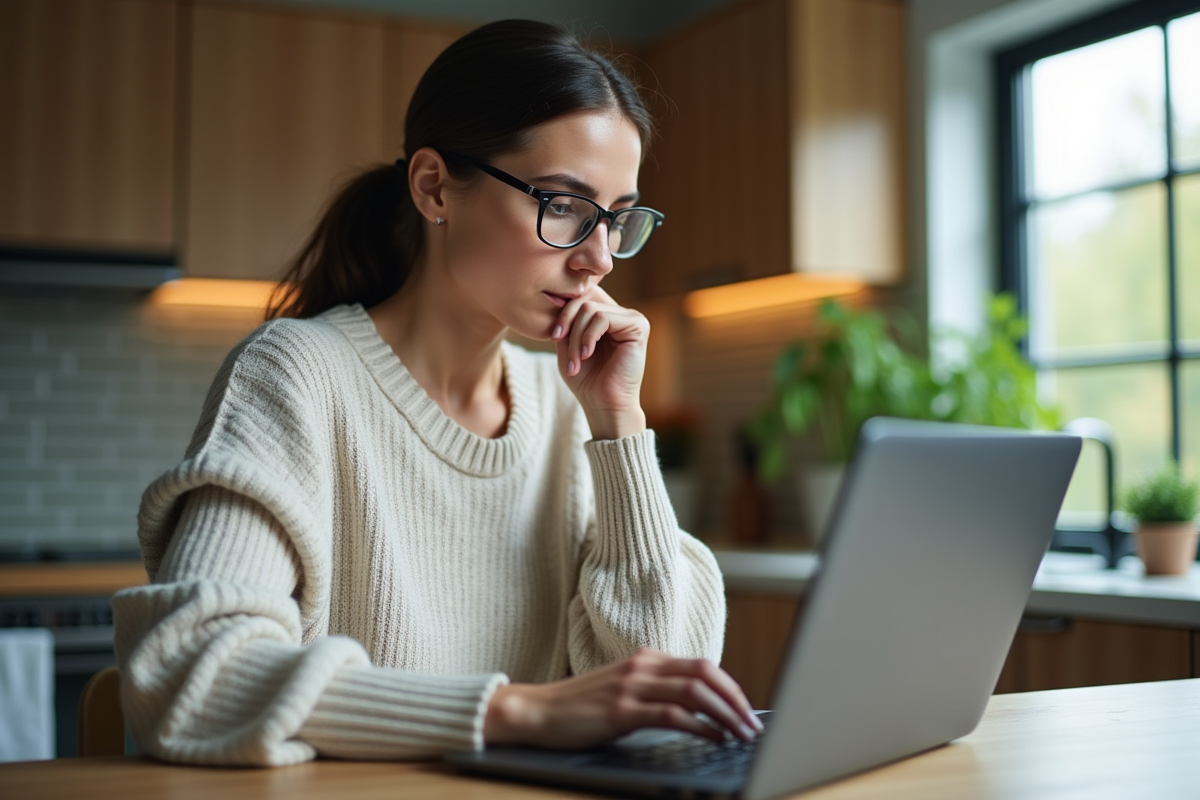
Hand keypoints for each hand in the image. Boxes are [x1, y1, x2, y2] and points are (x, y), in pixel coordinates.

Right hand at [483, 648, 762, 749]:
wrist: (537, 711)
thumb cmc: (581, 706)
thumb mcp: (623, 688)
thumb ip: (655, 689)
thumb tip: (696, 708)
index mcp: (646, 658)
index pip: (702, 664)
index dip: (731, 687)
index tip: (746, 709)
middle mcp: (642, 665)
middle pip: (705, 673)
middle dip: (736, 699)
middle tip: (753, 724)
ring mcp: (632, 686)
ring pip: (694, 691)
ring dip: (725, 714)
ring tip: (741, 734)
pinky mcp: (621, 710)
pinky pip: (672, 714)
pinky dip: (700, 726)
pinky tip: (713, 738)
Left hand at [550, 284, 648, 439]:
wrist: (604, 405)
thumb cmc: (586, 380)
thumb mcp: (567, 345)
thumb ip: (565, 321)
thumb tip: (558, 297)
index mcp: (606, 316)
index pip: (582, 295)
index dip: (563, 312)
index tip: (554, 337)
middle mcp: (621, 313)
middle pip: (584, 299)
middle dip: (568, 326)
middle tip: (561, 349)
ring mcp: (632, 318)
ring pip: (590, 309)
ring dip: (576, 337)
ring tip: (575, 361)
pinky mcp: (638, 326)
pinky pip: (603, 317)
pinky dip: (588, 336)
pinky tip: (587, 354)